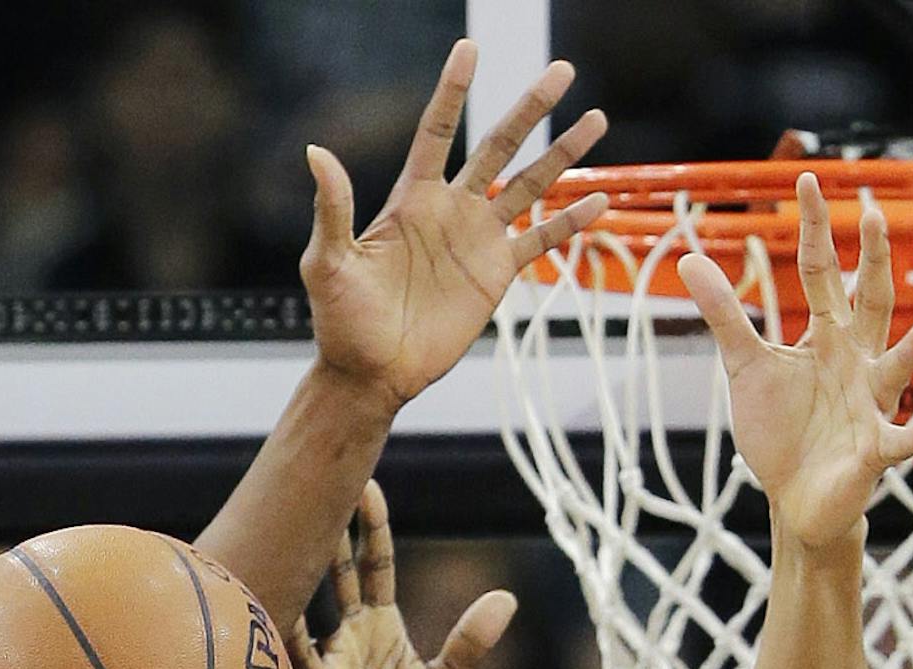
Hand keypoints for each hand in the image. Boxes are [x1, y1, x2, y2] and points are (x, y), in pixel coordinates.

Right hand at [284, 484, 513, 668]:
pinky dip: (287, 628)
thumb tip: (507, 597)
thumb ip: (469, 645)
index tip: (368, 483)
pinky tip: (278, 598)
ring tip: (289, 520)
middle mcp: (351, 638)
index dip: (371, 527)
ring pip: (310, 602)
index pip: (374, 566)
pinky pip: (300, 655)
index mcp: (384, 631)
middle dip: (331, 527)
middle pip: (338, 570)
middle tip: (322, 477)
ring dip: (301, 564)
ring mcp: (331, 664)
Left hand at [303, 40, 609, 411]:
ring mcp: (477, 240)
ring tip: (596, 120)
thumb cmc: (341, 320)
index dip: (453, 92)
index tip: (469, 49)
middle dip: (530, 109)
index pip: (437, 132)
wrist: (370, 373)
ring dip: (562, 154)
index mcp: (411, 199)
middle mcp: (450, 210)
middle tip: (562, 71)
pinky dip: (567, 223)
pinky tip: (596, 200)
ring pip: (528, 185)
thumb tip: (316, 151)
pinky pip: (539, 241)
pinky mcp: (496, 275)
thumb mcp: (327, 262)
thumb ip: (331, 207)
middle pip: (498, 146)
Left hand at [675, 174, 912, 548]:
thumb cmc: (780, 430)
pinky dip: (908, 438)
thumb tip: (689, 260)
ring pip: (894, 370)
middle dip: (873, 262)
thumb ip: (725, 316)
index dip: (815, 228)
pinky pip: (895, 442)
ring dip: (906, 354)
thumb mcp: (747, 366)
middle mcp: (857, 358)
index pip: (822, 270)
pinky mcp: (873, 450)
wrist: (796, 498)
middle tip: (873, 216)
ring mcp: (870, 402)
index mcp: (828, 334)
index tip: (806, 180)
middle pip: (871, 300)